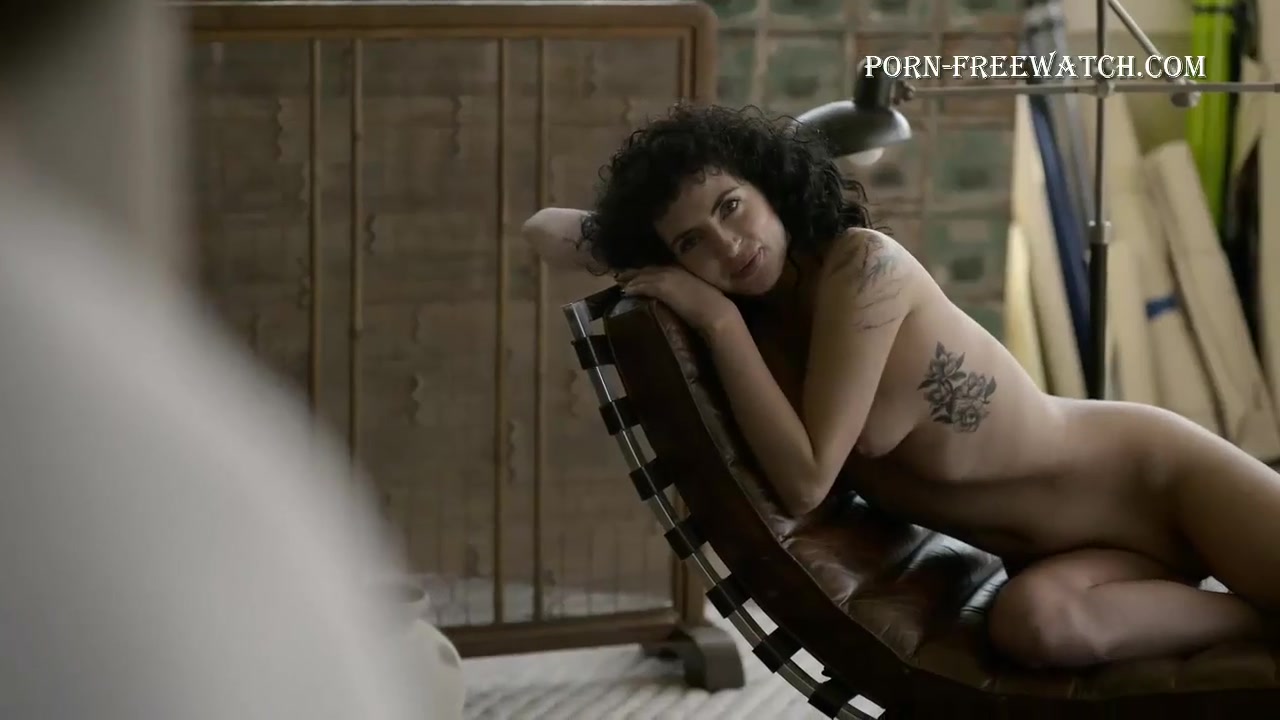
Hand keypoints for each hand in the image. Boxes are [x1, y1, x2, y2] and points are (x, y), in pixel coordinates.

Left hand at [618, 266, 738, 335]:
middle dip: (635, 272)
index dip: (647, 270)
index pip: (660, 267)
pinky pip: (643, 285)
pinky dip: (633, 287)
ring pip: (643, 275)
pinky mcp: (663, 287)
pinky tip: (624, 291)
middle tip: (621, 275)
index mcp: (683, 269)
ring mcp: (667, 277)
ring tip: (619, 282)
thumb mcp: (700, 292)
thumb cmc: (714, 305)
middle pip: (649, 269)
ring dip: (630, 278)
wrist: (716, 312)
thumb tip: (683, 295)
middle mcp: (674, 269)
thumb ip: (689, 289)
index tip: (637, 272)